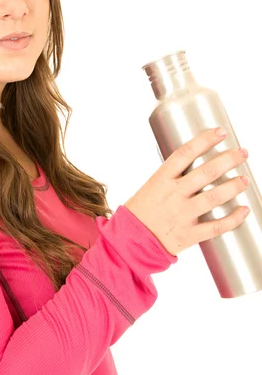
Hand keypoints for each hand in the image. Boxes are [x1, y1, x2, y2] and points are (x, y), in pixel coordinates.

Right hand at [124, 128, 249, 255]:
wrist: (130, 241)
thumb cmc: (140, 212)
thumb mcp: (151, 187)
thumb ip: (172, 178)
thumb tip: (198, 167)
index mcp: (161, 179)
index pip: (185, 153)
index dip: (204, 140)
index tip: (220, 132)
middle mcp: (173, 195)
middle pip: (206, 173)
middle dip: (228, 160)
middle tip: (242, 153)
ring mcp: (182, 215)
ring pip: (214, 197)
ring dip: (233, 187)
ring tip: (244, 179)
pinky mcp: (189, 235)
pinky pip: (216, 227)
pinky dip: (233, 219)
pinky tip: (244, 210)